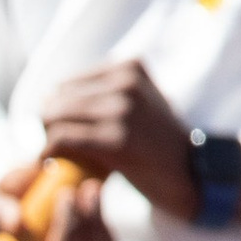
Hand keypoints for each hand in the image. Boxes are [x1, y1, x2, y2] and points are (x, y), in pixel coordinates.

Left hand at [37, 60, 201, 218]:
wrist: (193, 173)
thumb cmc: (158, 144)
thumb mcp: (139, 104)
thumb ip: (105, 94)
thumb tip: (49, 100)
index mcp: (130, 67)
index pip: (66, 85)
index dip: (56, 111)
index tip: (57, 132)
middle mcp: (126, 82)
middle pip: (56, 99)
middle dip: (47, 126)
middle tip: (53, 149)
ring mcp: (123, 109)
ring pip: (54, 117)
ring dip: (47, 140)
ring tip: (55, 157)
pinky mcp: (117, 139)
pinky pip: (62, 139)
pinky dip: (49, 153)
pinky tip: (52, 164)